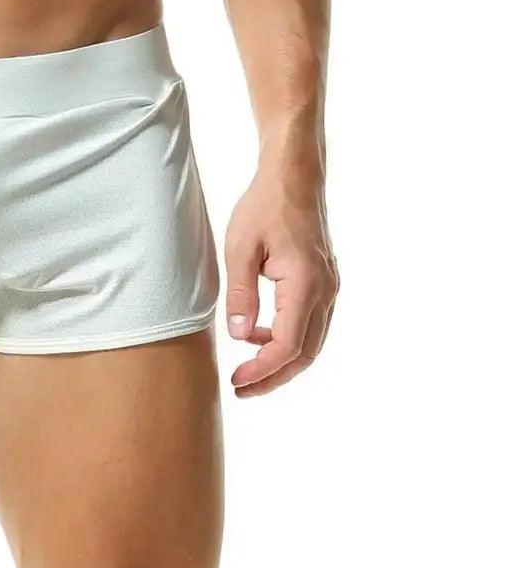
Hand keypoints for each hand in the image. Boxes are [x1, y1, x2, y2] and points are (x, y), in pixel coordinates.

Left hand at [224, 164, 338, 396]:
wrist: (294, 177)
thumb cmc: (264, 206)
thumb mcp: (240, 249)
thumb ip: (240, 294)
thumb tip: (239, 336)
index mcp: (306, 284)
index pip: (289, 344)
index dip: (263, 369)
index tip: (237, 381)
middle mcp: (326, 291)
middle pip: (306, 353)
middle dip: (274, 377)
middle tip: (241, 390)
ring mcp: (330, 287)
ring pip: (312, 341)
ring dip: (282, 360)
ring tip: (247, 369)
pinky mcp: (324, 282)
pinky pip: (311, 323)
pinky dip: (289, 339)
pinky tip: (259, 336)